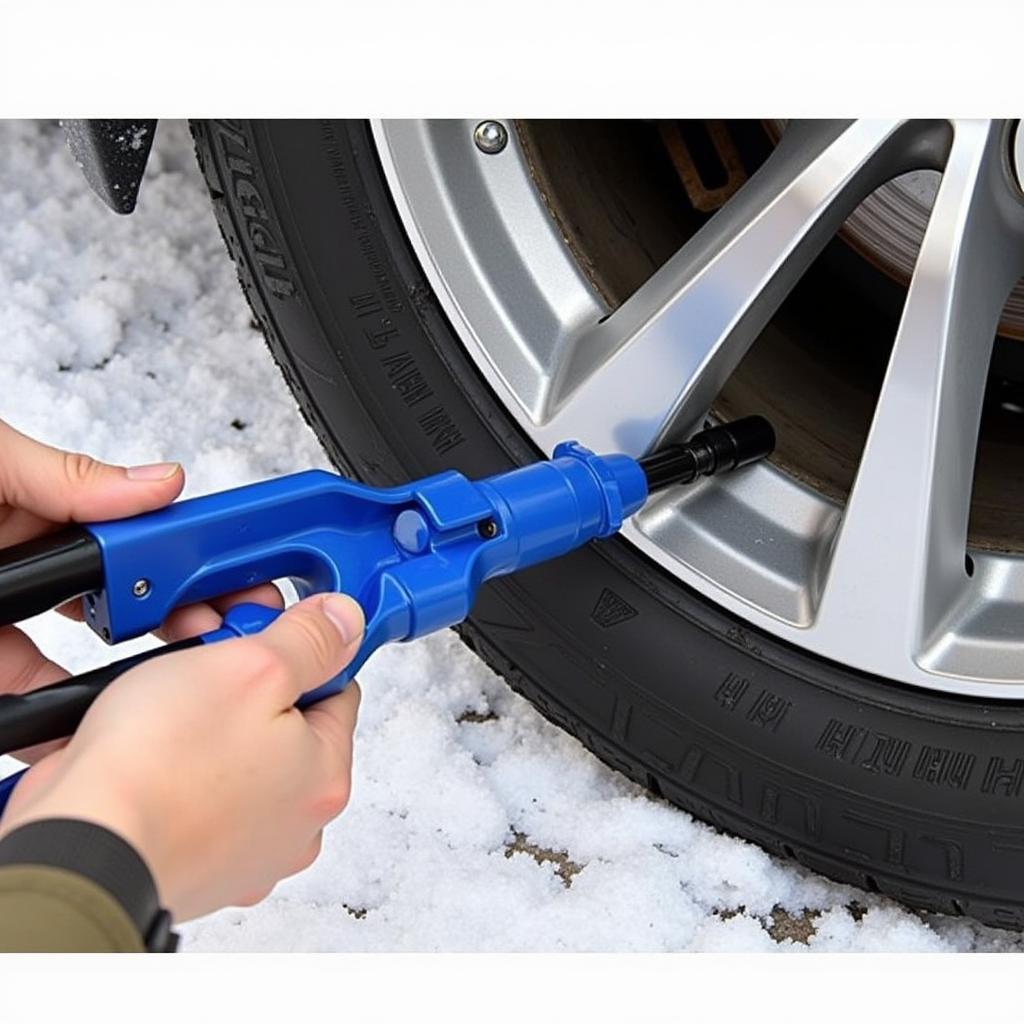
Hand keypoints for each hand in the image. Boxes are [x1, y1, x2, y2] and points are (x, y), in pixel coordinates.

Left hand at [0, 419, 282, 760]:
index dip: (203, 561)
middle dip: (197, 625)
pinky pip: (38, 710)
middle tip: (237, 642)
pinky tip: (107, 730)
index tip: (252, 581)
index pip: (147, 539)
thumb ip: (71, 475)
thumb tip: (161, 486)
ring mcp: (11, 625)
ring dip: (150, 679)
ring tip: (191, 691)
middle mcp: (38, 571)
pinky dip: (72, 725)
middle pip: (140, 605)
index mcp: (50, 512)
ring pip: (99, 664)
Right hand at [0, 592, 364, 920]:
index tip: (256, 633)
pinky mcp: (182, 856)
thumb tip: (344, 621)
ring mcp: (234, 849)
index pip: (334, 688)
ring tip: (156, 693)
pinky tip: (136, 739)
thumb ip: (308, 641)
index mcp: (323, 780)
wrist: (72, 850)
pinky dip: (163, 760)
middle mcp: (289, 825)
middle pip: (281, 721)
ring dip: (196, 712)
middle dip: (239, 678)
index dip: (296, 649)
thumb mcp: (253, 670)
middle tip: (199, 657)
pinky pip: (184, 787)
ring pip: (228, 750)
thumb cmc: (157, 772)